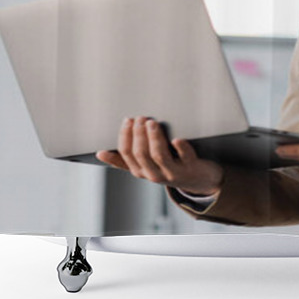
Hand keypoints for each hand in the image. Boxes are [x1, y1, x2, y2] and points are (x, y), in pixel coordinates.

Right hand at [96, 116, 223, 195]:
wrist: (198, 180)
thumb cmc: (169, 167)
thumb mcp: (145, 165)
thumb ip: (124, 160)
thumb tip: (100, 153)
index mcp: (141, 171)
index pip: (126, 154)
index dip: (125, 136)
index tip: (128, 120)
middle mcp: (154, 174)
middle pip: (141, 154)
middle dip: (138, 135)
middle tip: (140, 118)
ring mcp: (172, 172)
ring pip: (159, 156)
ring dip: (154, 138)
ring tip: (152, 122)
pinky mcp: (190, 167)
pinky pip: (185, 157)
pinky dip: (181, 148)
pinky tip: (177, 139)